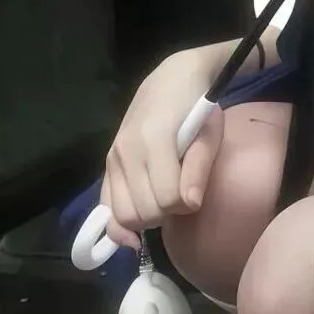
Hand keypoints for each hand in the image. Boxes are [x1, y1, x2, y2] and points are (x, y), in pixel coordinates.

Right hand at [102, 47, 225, 248]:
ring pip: (122, 215)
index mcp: (154, 140)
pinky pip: (104, 207)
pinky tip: (133, 232)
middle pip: (143, 212)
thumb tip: (190, 205)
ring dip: (145, 219)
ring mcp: (112, 158)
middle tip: (179, 198)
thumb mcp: (209, 134)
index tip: (195, 193)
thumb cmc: (198, 107)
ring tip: (161, 202)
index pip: (166, 199)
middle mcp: (126, 151)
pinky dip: (118, 225)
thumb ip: (199, 170)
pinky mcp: (106, 163)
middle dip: (165, 215)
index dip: (185, 204)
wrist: (171, 80)